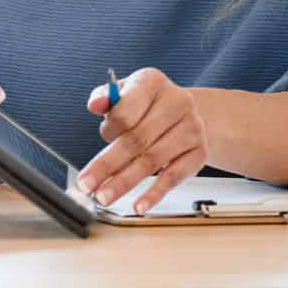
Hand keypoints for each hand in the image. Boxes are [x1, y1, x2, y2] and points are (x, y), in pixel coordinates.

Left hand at [79, 67, 208, 214]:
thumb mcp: (125, 93)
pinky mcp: (199, 152)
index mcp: (153, 82)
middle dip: (108, 165)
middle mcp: (177, 102)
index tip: (103, 138)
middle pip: (137, 139)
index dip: (109, 129)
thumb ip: (104, 98)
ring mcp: (191, 128)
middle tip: (88, 185)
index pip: (126, 111)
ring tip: (105, 196)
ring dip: (125, 182)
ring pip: (152, 160)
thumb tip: (95, 104)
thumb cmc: (148, 105)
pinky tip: (139, 206)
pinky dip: (154, 193)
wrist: (186, 113)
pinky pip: (174, 176)